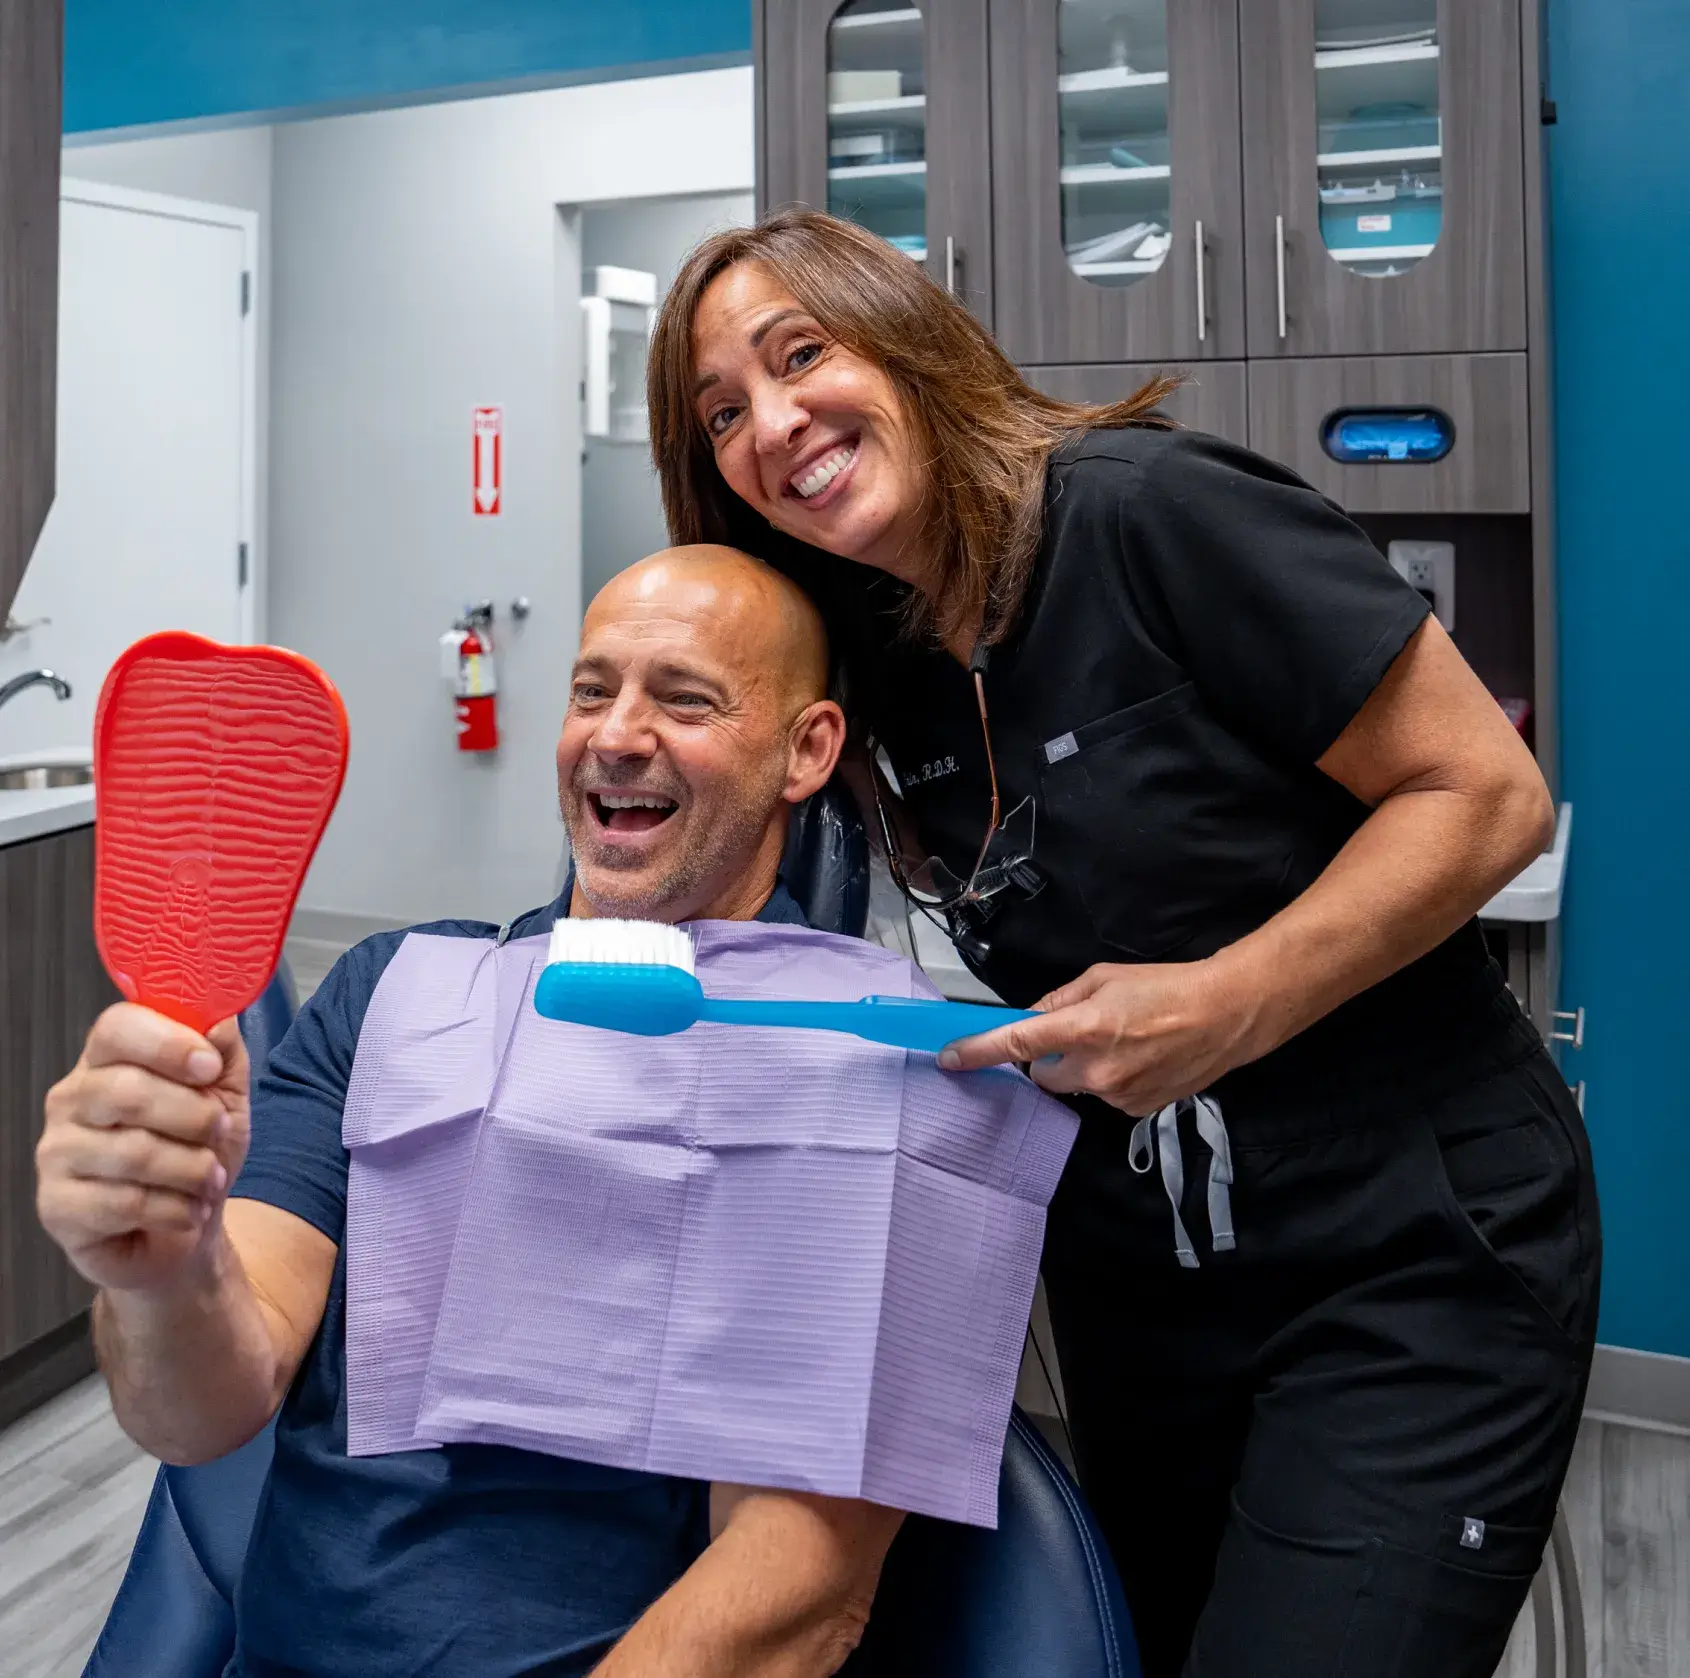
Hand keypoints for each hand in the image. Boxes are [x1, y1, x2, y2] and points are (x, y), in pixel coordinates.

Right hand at [37, 1005, 250, 1293]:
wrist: (190, 1227)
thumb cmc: (199, 1150)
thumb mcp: (226, 1090)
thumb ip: (221, 1047)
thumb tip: (217, 1014)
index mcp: (107, 1060)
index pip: (117, 1029)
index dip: (168, 1044)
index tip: (209, 1067)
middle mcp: (71, 1100)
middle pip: (127, 1091)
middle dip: (193, 1115)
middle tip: (218, 1130)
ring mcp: (57, 1154)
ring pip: (132, 1152)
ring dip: (192, 1169)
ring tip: (210, 1178)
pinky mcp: (57, 1207)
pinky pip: (123, 1204)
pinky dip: (175, 1210)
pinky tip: (187, 1211)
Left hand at [937, 960, 1257, 1115]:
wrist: (1227, 1015)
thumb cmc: (1165, 986)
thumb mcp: (1104, 977)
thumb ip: (1059, 999)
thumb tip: (1029, 1017)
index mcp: (1085, 1028)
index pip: (1017, 1043)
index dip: (978, 1051)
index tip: (949, 1059)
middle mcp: (1096, 1069)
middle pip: (1042, 1074)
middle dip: (1047, 1057)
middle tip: (1078, 1033)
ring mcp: (1117, 1096)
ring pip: (1075, 1086)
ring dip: (1083, 1068)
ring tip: (1123, 1042)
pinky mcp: (1136, 1111)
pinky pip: (1104, 1097)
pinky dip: (1110, 1080)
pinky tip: (1140, 1060)